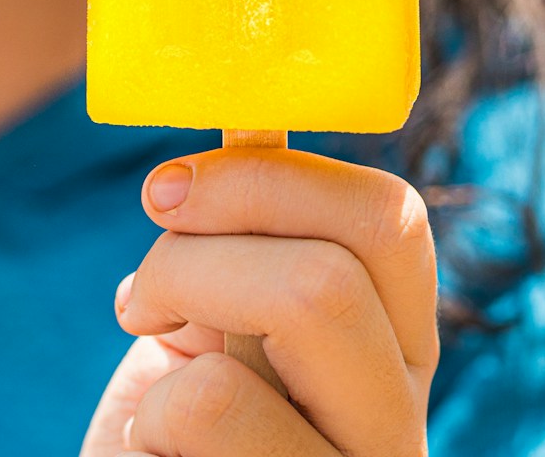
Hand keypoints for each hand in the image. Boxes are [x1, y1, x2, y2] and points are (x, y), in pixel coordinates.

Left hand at [80, 148, 437, 455]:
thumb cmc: (166, 435)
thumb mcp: (215, 326)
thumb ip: (246, 245)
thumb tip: (248, 120)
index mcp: (392, 352)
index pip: (390, 221)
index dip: (273, 176)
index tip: (171, 192)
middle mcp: (398, 418)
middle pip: (346, 254)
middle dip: (215, 230)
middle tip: (146, 280)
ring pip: (309, 299)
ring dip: (180, 299)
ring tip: (152, 354)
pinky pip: (213, 403)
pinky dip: (149, 407)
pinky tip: (156, 450)